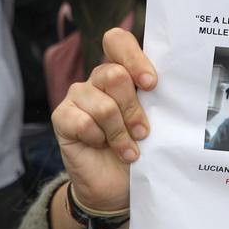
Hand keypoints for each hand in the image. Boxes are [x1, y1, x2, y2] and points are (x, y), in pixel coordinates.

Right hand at [51, 28, 155, 212]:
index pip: (118, 41)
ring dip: (120, 133)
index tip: (151, 85)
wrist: (116, 186)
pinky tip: (102, 148)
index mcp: (122, 72)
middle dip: (133, 109)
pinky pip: (83, 122)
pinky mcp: (62, 117)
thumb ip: (154, 101)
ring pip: (103, 104)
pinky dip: (99, 140)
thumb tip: (167, 90)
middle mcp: (98, 79)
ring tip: (129, 151)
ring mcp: (78, 96)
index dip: (134, 58)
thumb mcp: (153, 123)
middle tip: (143, 133)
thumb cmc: (139, 150)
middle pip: (114, 75)